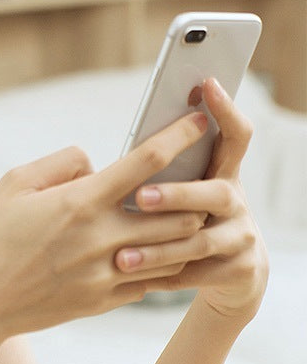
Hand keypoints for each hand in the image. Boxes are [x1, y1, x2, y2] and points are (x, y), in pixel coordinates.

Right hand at [0, 111, 211, 345]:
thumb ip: (61, 164)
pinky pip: (153, 280)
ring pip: (175, 250)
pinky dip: (163, 259)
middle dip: (194, 189)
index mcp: (79, 202)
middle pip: (178, 211)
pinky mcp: (104, 301)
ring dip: (185, 228)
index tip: (197, 120)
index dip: (177, 136)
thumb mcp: (14, 183)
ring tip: (185, 210)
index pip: (145, 162)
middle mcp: (101, 239)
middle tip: (197, 172)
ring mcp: (107, 275)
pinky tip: (156, 247)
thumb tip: (94, 165)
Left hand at [115, 78, 268, 321]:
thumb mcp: (179, 183)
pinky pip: (198, 274)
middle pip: (217, 192)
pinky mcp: (240, 270)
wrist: (226, 272)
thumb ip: (159, 164)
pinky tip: (132, 279)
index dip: (225, 109)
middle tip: (139, 196)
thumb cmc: (180, 212)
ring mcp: (241, 235)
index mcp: (220, 170)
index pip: (234, 135)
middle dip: (177, 194)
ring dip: (159, 247)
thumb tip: (126, 145)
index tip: (206, 84)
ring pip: (202, 240)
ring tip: (121, 257)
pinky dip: (164, 276)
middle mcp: (236, 199)